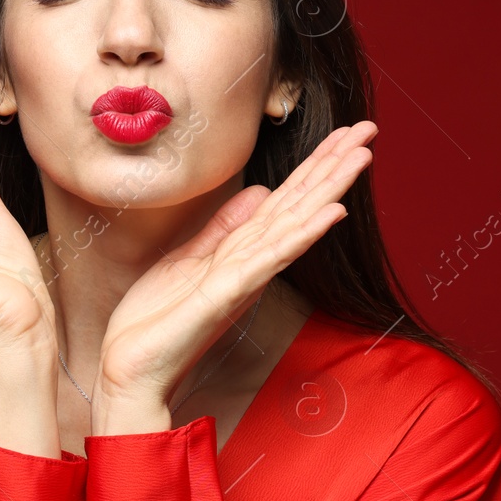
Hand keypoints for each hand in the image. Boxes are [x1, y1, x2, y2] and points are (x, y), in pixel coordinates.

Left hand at [95, 121, 377, 407]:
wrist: (130, 371)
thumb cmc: (156, 322)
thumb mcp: (189, 259)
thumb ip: (224, 228)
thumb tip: (259, 192)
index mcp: (242, 253)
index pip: (285, 201)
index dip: (314, 165)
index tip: (344, 134)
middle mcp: (252, 263)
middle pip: (300, 205)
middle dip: (334, 166)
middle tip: (369, 128)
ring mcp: (244, 278)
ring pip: (295, 224)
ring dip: (329, 189)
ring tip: (361, 156)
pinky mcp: (228, 294)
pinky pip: (271, 257)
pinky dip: (303, 233)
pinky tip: (331, 212)